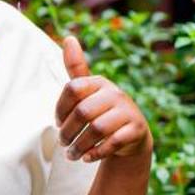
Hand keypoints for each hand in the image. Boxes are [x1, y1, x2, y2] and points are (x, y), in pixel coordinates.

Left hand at [57, 37, 152, 162]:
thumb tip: (69, 37)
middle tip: (63, 144)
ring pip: (97, 129)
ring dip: (80, 145)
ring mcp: (128, 110)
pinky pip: (113, 141)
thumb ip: (76, 69)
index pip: (72, 89)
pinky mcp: (136, 129)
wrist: (130, 135)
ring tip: (72, 155)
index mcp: (99, 82)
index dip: (60, 108)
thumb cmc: (101, 110)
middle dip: (67, 132)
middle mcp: (115, 93)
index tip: (57, 122)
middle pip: (82, 112)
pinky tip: (88, 157)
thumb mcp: (88, 91)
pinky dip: (97, 152)